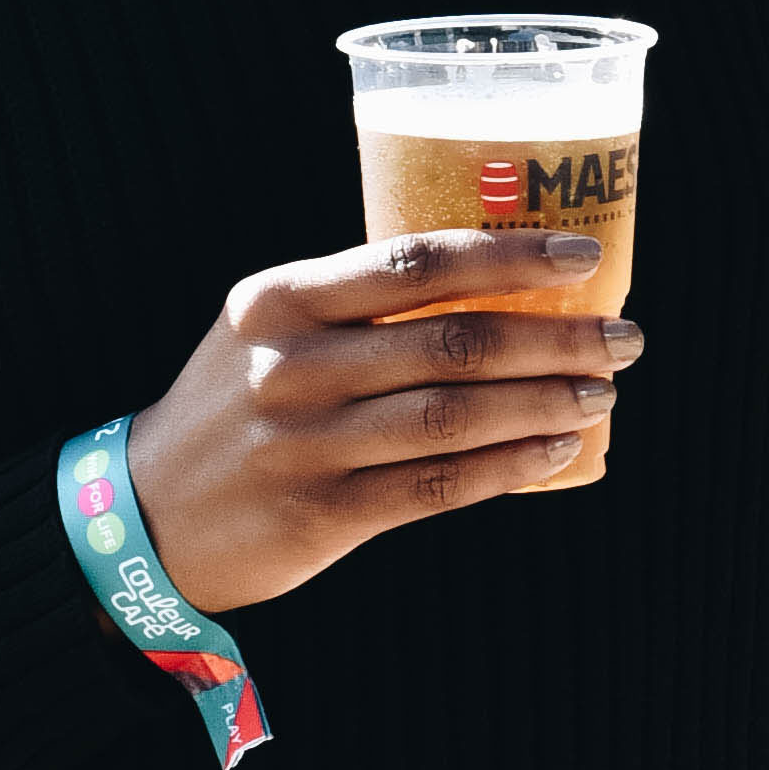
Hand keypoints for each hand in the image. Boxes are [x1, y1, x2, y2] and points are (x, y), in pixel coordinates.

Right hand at [123, 233, 643, 616]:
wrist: (145, 511)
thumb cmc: (236, 402)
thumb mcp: (269, 327)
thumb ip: (358, 304)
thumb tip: (497, 289)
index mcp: (283, 298)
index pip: (416, 262)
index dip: (510, 256)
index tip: (584, 256)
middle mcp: (293, 364)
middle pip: (453, 342)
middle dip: (555, 337)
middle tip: (623, 336)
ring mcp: (307, 442)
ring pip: (456, 416)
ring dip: (546, 402)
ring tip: (601, 391)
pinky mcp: (322, 513)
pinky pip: (437, 486)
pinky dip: (507, 466)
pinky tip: (555, 451)